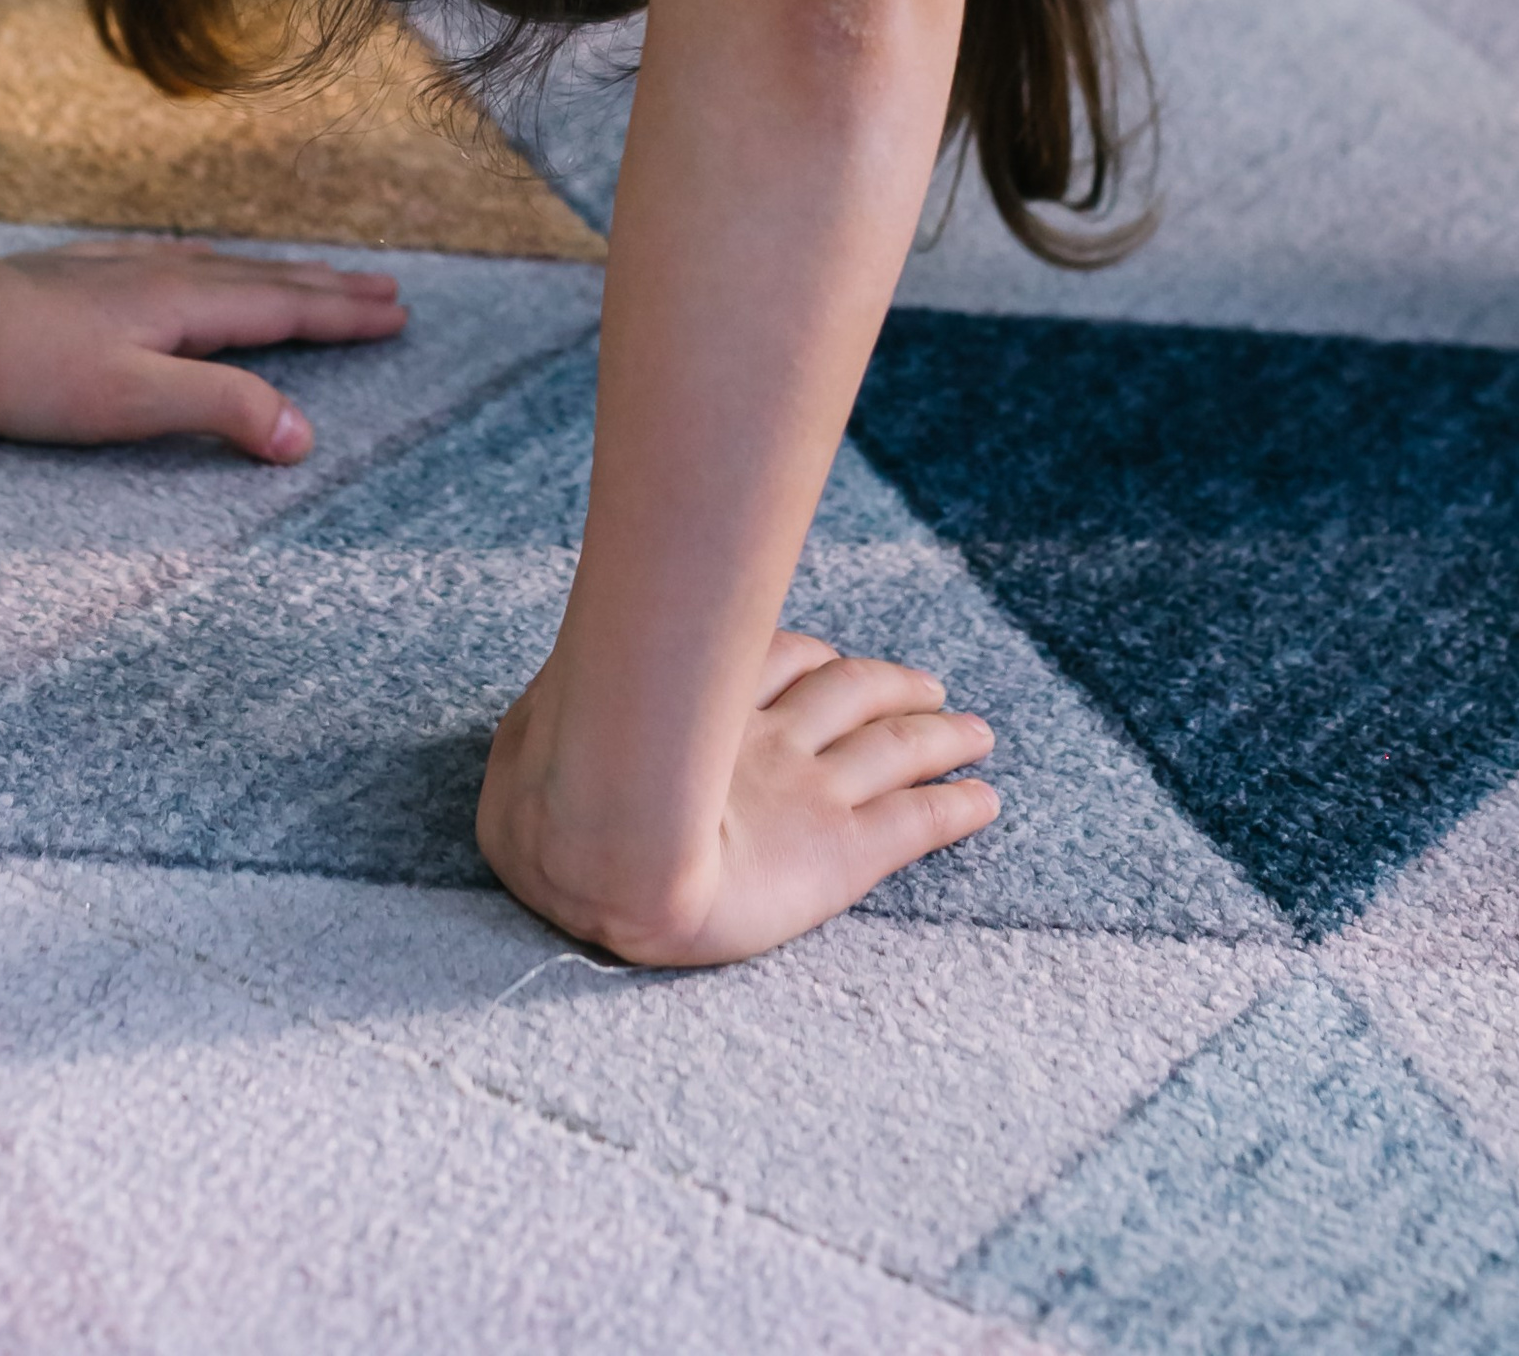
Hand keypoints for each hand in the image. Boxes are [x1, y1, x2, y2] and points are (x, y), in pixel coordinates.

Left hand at [0, 238, 406, 458]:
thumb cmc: (25, 374)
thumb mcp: (131, 404)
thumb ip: (220, 409)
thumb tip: (303, 433)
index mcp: (185, 308)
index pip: (285, 311)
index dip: (343, 316)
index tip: (396, 314)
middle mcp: (164, 279)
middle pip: (267, 283)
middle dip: (330, 291)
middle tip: (388, 293)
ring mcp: (126, 273)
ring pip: (226, 271)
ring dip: (282, 279)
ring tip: (317, 282)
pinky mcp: (90, 278)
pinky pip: (184, 266)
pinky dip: (223, 271)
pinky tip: (205, 271)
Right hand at [477, 630, 997, 965]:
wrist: (612, 863)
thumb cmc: (556, 806)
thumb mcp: (534, 745)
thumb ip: (551, 731)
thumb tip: (533, 729)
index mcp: (703, 710)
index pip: (774, 660)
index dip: (810, 655)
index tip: (832, 655)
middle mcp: (768, 738)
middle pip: (850, 691)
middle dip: (892, 685)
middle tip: (929, 685)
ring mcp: (810, 793)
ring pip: (895, 748)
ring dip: (939, 734)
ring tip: (976, 731)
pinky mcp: (841, 855)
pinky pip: (915, 826)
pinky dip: (955, 807)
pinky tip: (986, 802)